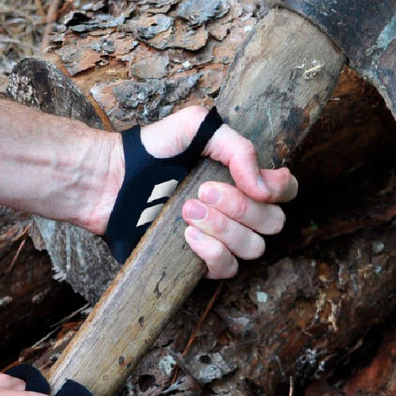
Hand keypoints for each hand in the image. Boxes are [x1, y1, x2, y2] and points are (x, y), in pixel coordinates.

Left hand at [140, 105, 297, 278]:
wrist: (110, 179)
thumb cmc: (151, 151)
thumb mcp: (196, 127)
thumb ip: (238, 148)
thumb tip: (263, 187)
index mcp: (242, 177)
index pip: (286, 191)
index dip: (279, 190)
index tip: (252, 182)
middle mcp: (237, 210)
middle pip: (272, 222)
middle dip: (240, 207)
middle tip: (203, 190)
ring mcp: (220, 237)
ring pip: (252, 247)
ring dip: (223, 227)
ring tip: (186, 209)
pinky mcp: (197, 261)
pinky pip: (227, 269)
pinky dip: (211, 251)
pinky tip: (187, 233)